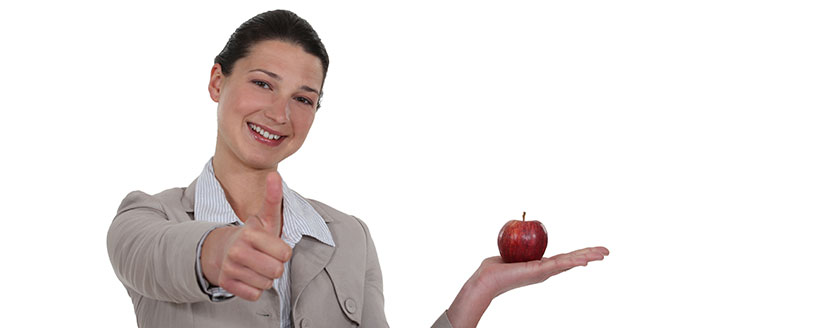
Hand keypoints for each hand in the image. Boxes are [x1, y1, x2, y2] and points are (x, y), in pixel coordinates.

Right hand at [200, 172, 291, 300]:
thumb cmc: (253, 235)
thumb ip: (273, 198)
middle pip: (276, 271)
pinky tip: (248, 277)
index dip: (283, 252)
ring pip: (266, 284)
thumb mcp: (265, 217)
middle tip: (265, 258)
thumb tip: (275, 175)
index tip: (273, 246)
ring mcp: (229, 269)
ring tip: (256, 266)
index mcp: (249, 234)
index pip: (285, 254)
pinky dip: (255, 289)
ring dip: (265, 278)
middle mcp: (237, 251)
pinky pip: (255, 295)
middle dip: (275, 266)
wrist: (223, 250)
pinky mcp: (226, 284)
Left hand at [447, 247, 608, 327]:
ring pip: (571, 262)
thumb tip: (518, 232)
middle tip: (607, 252)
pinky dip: (573, 261)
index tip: (592, 252)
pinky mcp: (540, 271)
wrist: (488, 278)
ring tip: (603, 254)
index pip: (565, 258)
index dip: (579, 254)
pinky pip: (560, 264)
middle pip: (572, 260)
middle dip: (590, 255)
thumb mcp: (511, 251)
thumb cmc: (496, 266)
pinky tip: (585, 259)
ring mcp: (545, 271)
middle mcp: (546, 270)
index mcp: (541, 265)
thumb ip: (519, 246)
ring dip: (588, 257)